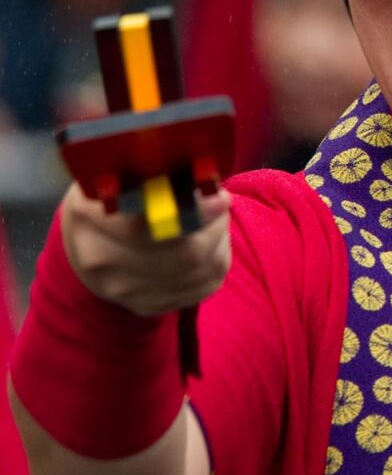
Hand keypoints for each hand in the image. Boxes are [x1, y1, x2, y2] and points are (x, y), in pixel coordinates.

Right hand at [60, 181, 231, 316]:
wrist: (86, 240)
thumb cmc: (114, 191)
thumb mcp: (123, 169)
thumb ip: (157, 170)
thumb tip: (204, 175)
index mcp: (87, 213)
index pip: (143, 224)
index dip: (192, 213)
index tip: (220, 198)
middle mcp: (98, 259)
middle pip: (181, 254)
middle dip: (215, 226)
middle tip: (222, 202)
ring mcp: (120, 290)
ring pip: (198, 271)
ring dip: (219, 241)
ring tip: (215, 219)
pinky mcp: (145, 306)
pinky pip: (201, 288)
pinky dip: (215, 262)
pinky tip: (210, 243)